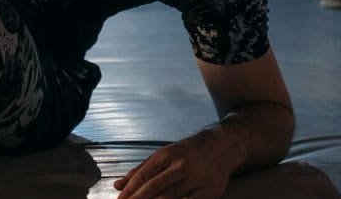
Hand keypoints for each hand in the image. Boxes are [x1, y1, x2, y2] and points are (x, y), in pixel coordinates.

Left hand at [113, 130, 236, 198]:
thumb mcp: (164, 154)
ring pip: (170, 198)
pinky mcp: (208, 191)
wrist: (223, 146)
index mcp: (167, 154)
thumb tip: (118, 185)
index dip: (130, 190)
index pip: (143, 174)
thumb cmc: (188, 151)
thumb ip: (141, 170)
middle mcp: (180, 165)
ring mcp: (195, 179)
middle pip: (154, 187)